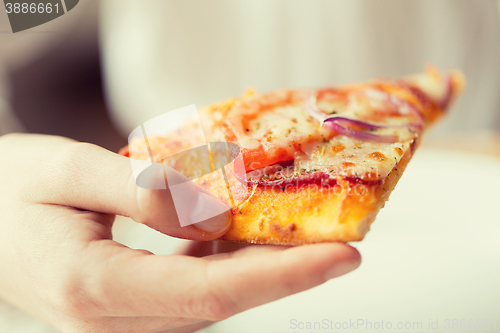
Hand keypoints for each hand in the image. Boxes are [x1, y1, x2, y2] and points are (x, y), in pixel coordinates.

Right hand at [0, 134, 360, 332]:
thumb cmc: (7, 190)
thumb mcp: (66, 171)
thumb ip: (143, 193)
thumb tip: (217, 216)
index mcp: (93, 288)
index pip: (210, 292)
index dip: (281, 276)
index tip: (340, 255)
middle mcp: (112, 320)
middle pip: (220, 300)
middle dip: (285, 273)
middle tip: (340, 243)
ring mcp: (120, 320)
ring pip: (210, 299)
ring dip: (259, 268)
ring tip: (301, 234)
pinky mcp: (127, 307)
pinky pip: (190, 289)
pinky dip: (225, 264)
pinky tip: (240, 235)